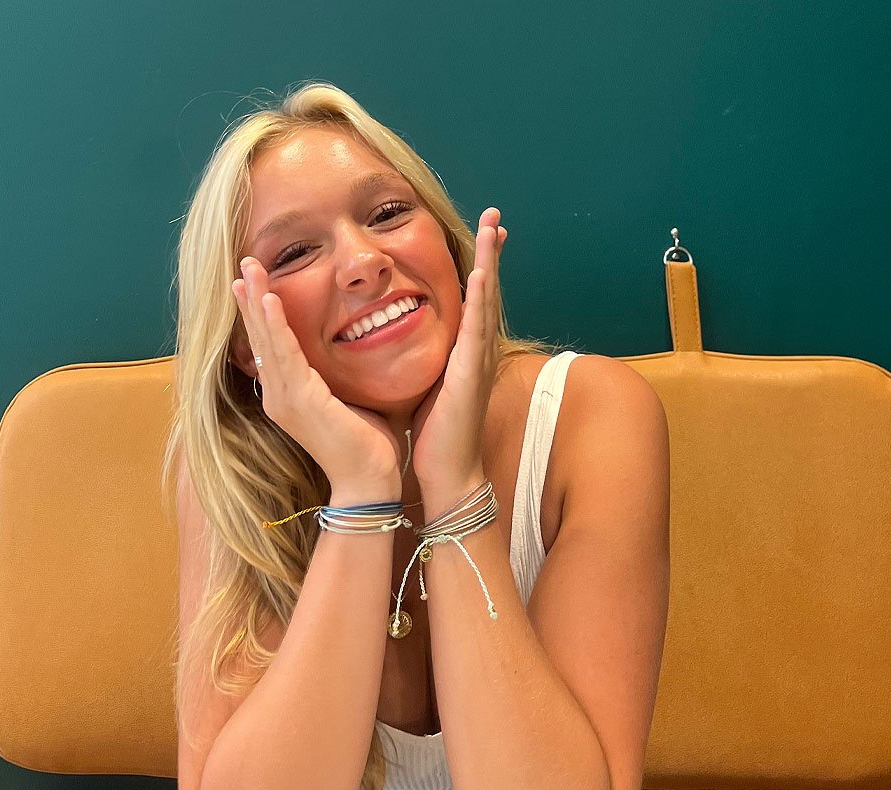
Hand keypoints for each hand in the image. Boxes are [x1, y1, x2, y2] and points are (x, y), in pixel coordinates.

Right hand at [233, 258, 400, 491]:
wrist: (371, 481)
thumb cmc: (368, 444)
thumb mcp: (349, 397)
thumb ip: (339, 373)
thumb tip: (352, 344)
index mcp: (288, 394)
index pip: (268, 344)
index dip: (258, 312)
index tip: (250, 282)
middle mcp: (278, 395)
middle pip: (259, 337)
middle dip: (250, 298)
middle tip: (243, 263)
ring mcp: (285, 398)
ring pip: (266, 340)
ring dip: (257, 302)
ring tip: (248, 270)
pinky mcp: (300, 400)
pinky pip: (284, 355)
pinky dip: (276, 325)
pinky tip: (270, 300)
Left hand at [410, 208, 506, 494]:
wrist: (447, 472)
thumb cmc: (433, 433)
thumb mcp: (423, 382)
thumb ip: (419, 357)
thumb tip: (395, 336)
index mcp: (462, 351)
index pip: (472, 299)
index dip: (478, 265)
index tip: (482, 234)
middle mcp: (476, 350)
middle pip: (487, 290)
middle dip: (491, 252)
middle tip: (495, 216)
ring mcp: (478, 359)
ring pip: (487, 300)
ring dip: (491, 262)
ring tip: (494, 227)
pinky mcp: (470, 373)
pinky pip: (477, 329)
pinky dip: (481, 299)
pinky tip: (482, 273)